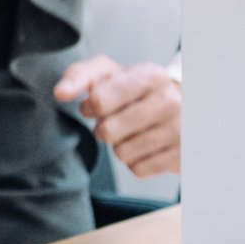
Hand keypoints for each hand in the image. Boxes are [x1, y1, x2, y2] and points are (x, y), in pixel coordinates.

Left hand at [55, 57, 181, 177]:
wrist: (185, 107)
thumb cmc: (136, 89)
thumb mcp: (111, 73)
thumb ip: (80, 76)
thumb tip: (60, 94)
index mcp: (149, 77)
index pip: (99, 101)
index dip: (88, 107)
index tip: (94, 106)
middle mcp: (169, 102)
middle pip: (108, 131)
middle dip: (104, 128)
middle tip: (116, 121)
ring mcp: (179, 131)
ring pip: (122, 153)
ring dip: (119, 146)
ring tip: (132, 132)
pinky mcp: (181, 157)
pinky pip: (138, 170)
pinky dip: (135, 161)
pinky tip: (145, 147)